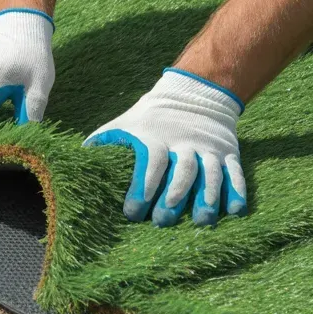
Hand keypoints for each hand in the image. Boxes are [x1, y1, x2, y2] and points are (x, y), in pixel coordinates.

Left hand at [84, 68, 246, 226]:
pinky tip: (235, 211)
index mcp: (157, 138)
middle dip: (173, 198)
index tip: (132, 212)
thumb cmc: (151, 118)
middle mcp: (184, 143)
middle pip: (182, 171)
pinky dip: (237, 191)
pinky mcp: (229, 152)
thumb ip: (104, 143)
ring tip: (201, 221)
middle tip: (162, 221)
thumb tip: (75, 163)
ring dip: (206, 198)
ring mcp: (209, 148)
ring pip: (210, 174)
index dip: (141, 187)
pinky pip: (235, 172)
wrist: (194, 92)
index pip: (151, 163)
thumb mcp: (126, 124)